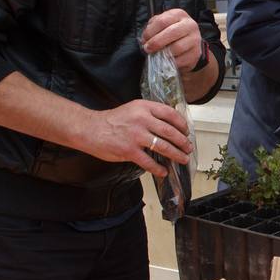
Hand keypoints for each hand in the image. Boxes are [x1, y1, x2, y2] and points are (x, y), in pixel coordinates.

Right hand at [77, 100, 192, 176]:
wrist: (90, 128)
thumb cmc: (113, 120)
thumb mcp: (133, 109)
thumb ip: (150, 114)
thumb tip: (170, 126)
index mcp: (144, 107)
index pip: (170, 114)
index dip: (181, 124)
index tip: (186, 131)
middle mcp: (142, 120)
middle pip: (170, 131)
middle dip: (182, 142)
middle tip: (188, 148)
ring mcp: (135, 135)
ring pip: (163, 146)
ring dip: (176, 155)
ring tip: (182, 159)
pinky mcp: (129, 150)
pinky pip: (148, 162)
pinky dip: (158, 168)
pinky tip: (163, 171)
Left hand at [142, 7, 202, 70]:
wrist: (189, 45)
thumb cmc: (172, 33)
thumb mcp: (163, 24)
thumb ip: (153, 27)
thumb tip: (146, 38)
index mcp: (179, 14)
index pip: (162, 21)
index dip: (150, 31)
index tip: (145, 39)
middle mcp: (190, 25)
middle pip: (171, 32)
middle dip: (156, 42)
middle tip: (148, 48)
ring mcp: (195, 39)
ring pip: (177, 47)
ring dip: (163, 53)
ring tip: (157, 55)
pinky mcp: (196, 53)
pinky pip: (181, 60)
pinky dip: (171, 62)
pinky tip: (166, 61)